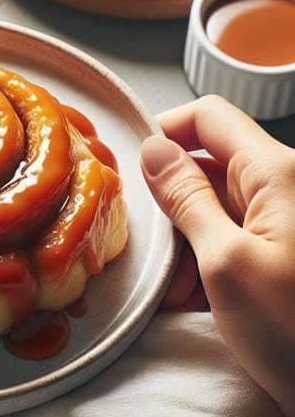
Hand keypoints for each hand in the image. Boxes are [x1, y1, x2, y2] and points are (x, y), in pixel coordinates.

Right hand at [140, 95, 294, 416]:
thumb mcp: (225, 263)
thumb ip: (185, 198)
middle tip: (161, 258)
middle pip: (209, 166)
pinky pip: (234, 233)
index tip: (137, 171)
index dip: (166, 133)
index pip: (209, 117)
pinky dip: (209, 260)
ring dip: (188, 243)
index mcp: (279, 172)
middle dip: (174, 208)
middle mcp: (286, 185)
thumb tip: (154, 150)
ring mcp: (287, 217)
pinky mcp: (285, 245)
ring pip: (216, 205)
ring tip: (181, 293)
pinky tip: (200, 299)